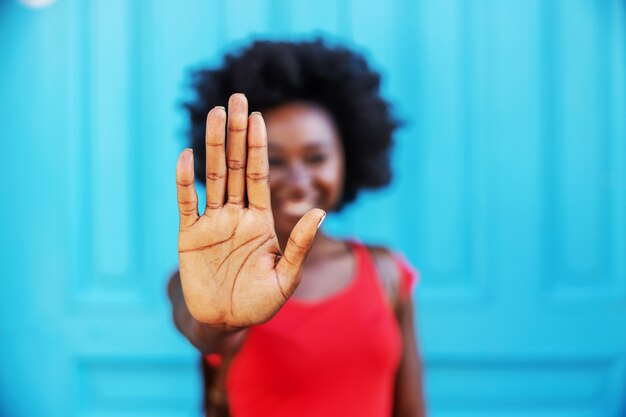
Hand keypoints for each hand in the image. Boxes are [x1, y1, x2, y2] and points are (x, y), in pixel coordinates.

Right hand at [176, 94, 324, 327]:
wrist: (225, 321)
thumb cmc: (259, 303)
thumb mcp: (285, 277)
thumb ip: (299, 244)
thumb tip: (320, 212)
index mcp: (260, 220)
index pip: (260, 175)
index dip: (259, 146)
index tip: (258, 116)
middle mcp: (236, 214)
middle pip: (237, 166)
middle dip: (237, 133)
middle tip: (236, 98)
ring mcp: (212, 222)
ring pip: (213, 176)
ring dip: (214, 145)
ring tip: (215, 113)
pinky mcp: (190, 235)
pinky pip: (186, 203)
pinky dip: (185, 181)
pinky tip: (187, 155)